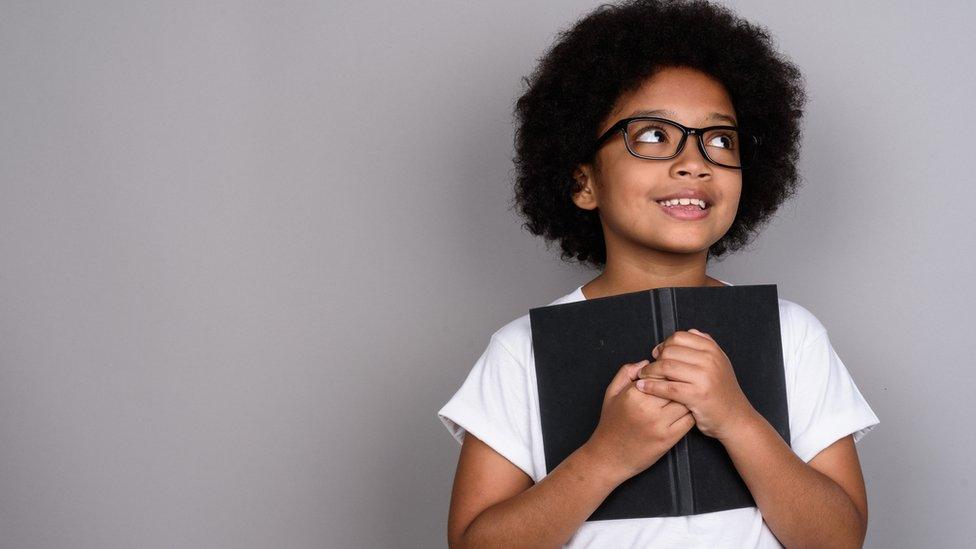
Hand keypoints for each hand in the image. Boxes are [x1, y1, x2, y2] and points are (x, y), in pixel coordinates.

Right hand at [585, 360, 696, 483]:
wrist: (609, 457)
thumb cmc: (610, 425)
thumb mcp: (611, 393)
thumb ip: (626, 373)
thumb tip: (645, 362)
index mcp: (633, 394)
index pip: (660, 373)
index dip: (666, 371)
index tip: (666, 373)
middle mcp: (647, 408)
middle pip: (675, 386)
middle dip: (679, 382)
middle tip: (680, 382)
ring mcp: (659, 424)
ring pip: (685, 401)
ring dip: (687, 397)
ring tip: (683, 397)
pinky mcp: (669, 438)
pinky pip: (688, 420)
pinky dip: (689, 414)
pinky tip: (683, 412)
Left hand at [635, 329, 756, 440]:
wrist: (736, 418)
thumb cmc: (723, 391)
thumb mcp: (720, 362)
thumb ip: (706, 345)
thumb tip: (690, 331)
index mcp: (712, 350)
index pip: (679, 337)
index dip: (664, 345)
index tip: (657, 354)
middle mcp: (709, 360)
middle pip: (670, 351)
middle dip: (655, 359)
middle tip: (649, 368)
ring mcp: (704, 377)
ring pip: (666, 367)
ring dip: (649, 371)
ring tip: (643, 377)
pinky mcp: (696, 395)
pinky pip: (667, 387)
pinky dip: (651, 386)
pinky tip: (643, 387)